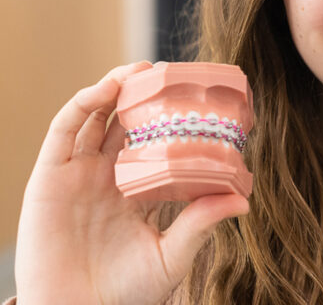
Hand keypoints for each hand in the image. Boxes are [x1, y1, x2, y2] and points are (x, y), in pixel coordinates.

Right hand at [15, 61, 249, 304]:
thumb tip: (244, 200)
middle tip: (172, 72)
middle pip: (128, 121)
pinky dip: (83, 103)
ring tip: (142, 69)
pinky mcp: (49, 177)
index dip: (174, 116)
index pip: (158, 141)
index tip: (199, 95)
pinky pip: (64, 130)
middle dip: (147, 93)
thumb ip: (201, 224)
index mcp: (140, 189)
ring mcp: (79, 173)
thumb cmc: (125, 295)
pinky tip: (107, 89)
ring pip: (97, 116)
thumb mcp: (172, 256)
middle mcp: (109, 175)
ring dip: (116, 87)